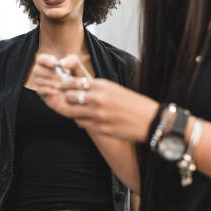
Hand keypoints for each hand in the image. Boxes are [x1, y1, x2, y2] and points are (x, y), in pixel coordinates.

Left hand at [34, 53, 156, 141]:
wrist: (150, 120)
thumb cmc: (132, 103)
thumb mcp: (113, 88)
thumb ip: (94, 87)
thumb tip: (75, 88)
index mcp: (101, 85)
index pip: (72, 82)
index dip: (64, 84)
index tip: (61, 86)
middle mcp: (97, 98)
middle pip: (68, 97)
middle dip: (66, 98)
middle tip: (66, 99)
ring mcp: (97, 114)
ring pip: (71, 112)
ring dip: (72, 111)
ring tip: (76, 109)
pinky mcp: (99, 128)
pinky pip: (80, 123)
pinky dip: (80, 121)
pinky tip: (86, 118)